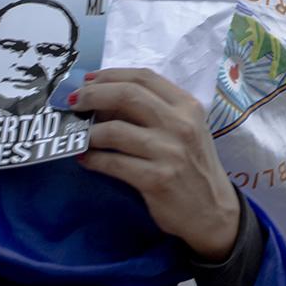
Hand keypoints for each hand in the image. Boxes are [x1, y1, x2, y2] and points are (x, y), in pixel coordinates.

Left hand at [72, 68, 240, 260]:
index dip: (111, 75)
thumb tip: (105, 99)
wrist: (212, 210)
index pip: (144, 78)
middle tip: (73, 103)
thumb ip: (155, 112)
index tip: (88, 80)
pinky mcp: (156, 179)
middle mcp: (181, 124)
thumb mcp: (184, 131)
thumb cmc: (193, 166)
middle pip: (128, 95)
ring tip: (79, 137)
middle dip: (93, 95)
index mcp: (188, 106)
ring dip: (88, 133)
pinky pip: (112, 163)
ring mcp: (169, 152)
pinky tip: (85, 159)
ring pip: (114, 130)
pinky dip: (92, 159)